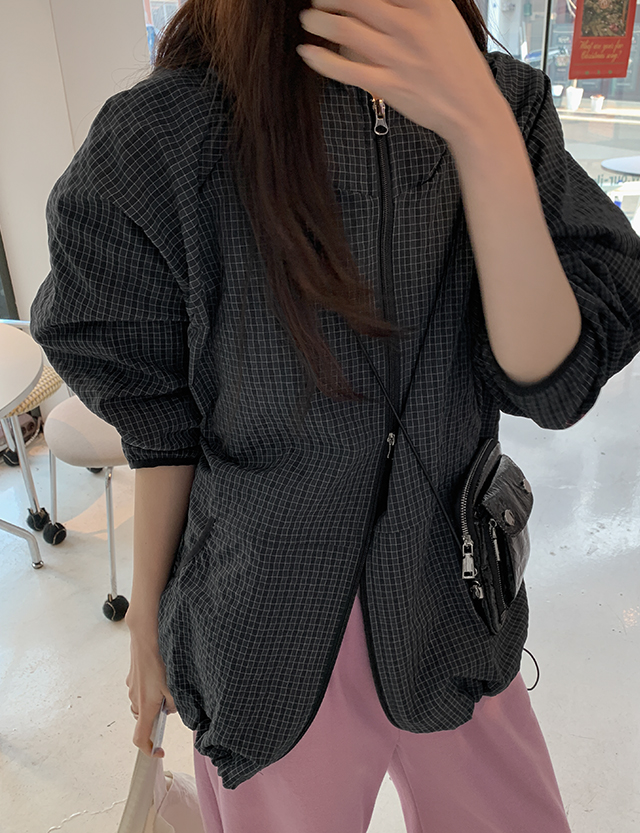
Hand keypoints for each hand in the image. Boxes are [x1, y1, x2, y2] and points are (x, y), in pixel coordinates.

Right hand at [125, 624, 177, 757]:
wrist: (146, 636)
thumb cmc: (159, 660)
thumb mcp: (174, 685)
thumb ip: (174, 703)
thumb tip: (171, 709)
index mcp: (146, 706)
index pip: (140, 738)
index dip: (148, 749)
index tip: (158, 751)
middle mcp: (135, 698)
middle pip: (143, 718)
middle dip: (155, 717)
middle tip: (169, 705)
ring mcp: (132, 686)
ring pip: (142, 702)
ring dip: (152, 700)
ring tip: (167, 685)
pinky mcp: (132, 675)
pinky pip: (140, 687)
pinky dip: (149, 687)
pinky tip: (160, 672)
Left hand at [297, 0, 505, 146]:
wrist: (471, 108)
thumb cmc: (457, 62)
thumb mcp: (444, 17)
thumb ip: (415, 2)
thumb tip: (385, 0)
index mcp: (427, 3)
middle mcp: (410, 25)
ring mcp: (398, 57)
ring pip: (344, 30)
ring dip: (318, 20)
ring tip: (309, 18)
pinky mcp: (388, 85)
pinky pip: (344, 70)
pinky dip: (320, 59)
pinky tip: (307, 52)